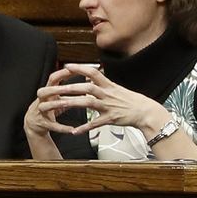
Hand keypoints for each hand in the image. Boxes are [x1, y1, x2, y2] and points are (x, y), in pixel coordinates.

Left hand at [29, 63, 164, 137]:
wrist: (146, 112)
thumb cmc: (131, 101)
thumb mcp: (117, 88)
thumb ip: (102, 82)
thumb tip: (91, 74)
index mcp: (108, 85)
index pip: (92, 73)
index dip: (79, 68)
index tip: (66, 66)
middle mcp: (107, 94)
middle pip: (84, 88)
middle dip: (66, 88)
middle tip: (50, 90)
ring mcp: (108, 106)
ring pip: (87, 103)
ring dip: (70, 104)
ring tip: (55, 106)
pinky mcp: (111, 119)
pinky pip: (96, 123)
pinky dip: (85, 127)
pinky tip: (74, 131)